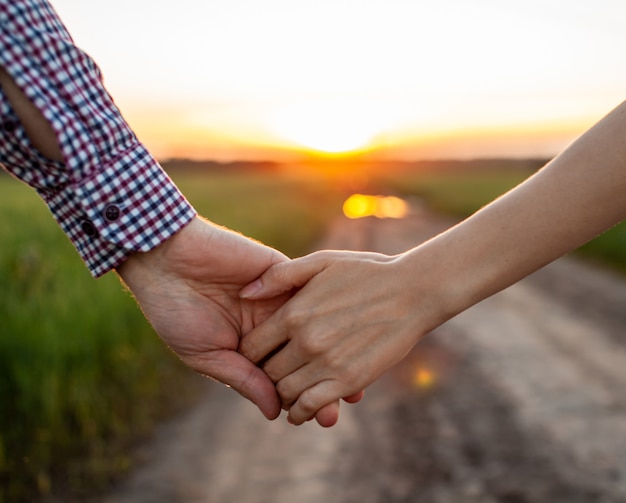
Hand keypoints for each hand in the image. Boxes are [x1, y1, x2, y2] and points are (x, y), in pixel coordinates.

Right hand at [116, 217, 350, 425]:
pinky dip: (327, 309)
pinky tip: (345, 333)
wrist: (165, 259)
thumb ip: (243, 379)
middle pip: (304, 354)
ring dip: (333, 350)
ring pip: (315, 326)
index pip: (282, 373)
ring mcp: (277, 298)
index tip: (324, 415)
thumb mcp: (206, 354)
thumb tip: (275, 412)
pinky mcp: (281, 272)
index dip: (302, 393)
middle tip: (342, 404)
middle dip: (323, 379)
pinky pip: (308, 289)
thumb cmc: (176, 310)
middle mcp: (268, 323)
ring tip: (352, 377)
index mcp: (249, 345)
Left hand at [239, 250, 434, 424]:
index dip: (249, 353)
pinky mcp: (349, 380)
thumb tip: (244, 293)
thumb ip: (280, 275)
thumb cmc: (366, 272)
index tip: (258, 354)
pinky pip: (310, 405)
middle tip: (271, 374)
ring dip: (281, 395)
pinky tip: (301, 410)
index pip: (252, 346)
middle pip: (266, 372)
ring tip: (286, 390)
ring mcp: (327, 363)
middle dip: (264, 375)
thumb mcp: (321, 262)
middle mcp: (306, 341)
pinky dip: (300, 412)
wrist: (413, 292)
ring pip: (285, 392)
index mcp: (294, 313)